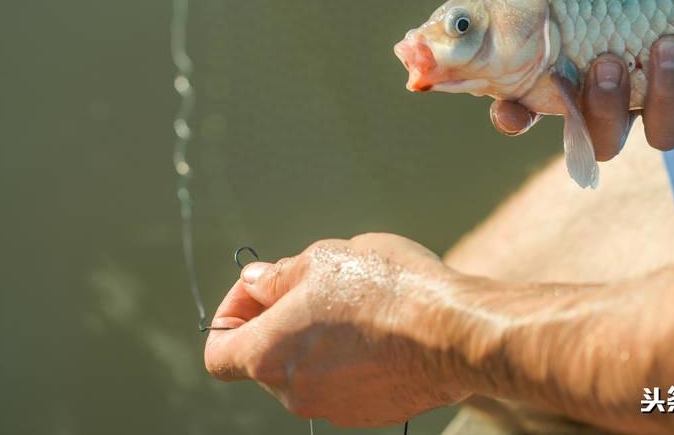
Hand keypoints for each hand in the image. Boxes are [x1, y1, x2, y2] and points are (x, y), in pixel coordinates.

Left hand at [204, 234, 470, 426]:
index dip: (230, 313)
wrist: (456, 333)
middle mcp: (294, 393)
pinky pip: (341, 381)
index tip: (260, 289)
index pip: (218, 351)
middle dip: (279, 318)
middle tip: (315, 282)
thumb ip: (278, 276)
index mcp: (269, 355)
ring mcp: (333, 408)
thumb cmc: (387, 289)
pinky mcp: (368, 413)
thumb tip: (256, 283)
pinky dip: (347, 356)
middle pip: (264, 358)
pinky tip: (379, 326)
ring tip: (355, 300)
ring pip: (306, 368)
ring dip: (315, 336)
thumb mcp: (323, 259)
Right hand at [490, 0, 673, 158]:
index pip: (525, 106)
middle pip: (599, 135)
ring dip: (660, 98)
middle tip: (606, 60)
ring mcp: (667, 92)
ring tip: (667, 43)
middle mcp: (617, 86)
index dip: (513, 117)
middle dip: (600, 109)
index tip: (512, 109)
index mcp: (567, 55)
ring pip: (661, 133)